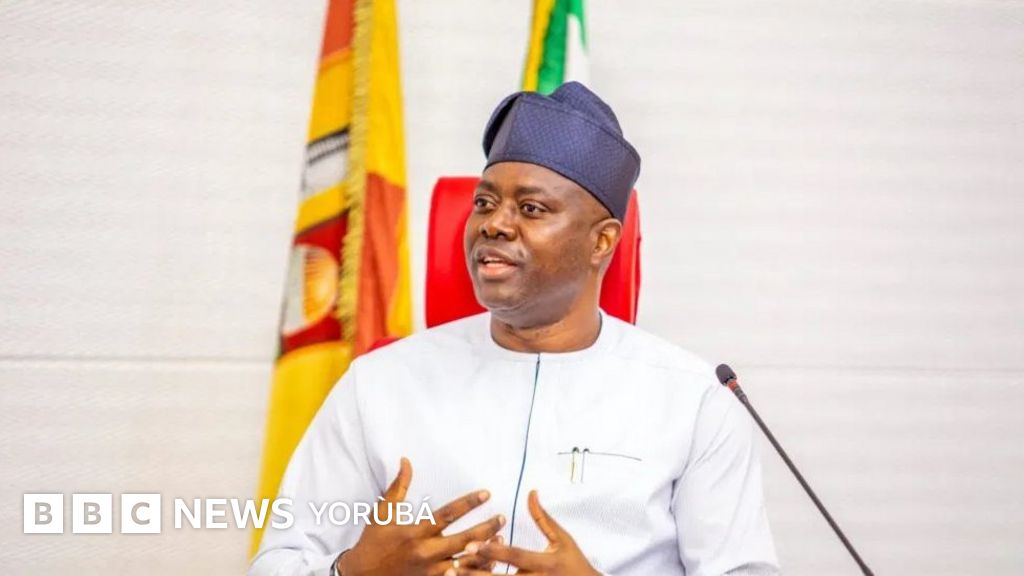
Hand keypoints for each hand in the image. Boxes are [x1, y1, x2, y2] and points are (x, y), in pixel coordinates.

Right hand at [337, 458, 505, 575]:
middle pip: (463, 540)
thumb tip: (406, 461)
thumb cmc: (372, 542)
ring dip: (485, 552)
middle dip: (486, 528)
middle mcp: (426, 552)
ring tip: (501, 540)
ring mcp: (430, 571)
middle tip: (502, 517)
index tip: (486, 494)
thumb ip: (398, 487)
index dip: (469, 503)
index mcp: (416, 532)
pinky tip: (489, 563)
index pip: (447, 514)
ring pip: (465, 563)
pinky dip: (475, 571)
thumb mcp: (383, 513)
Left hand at [456, 490, 600, 575]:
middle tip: (453, 566)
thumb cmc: (575, 563)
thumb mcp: (562, 539)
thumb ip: (542, 518)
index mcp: (544, 564)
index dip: (492, 550)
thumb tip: (530, 492)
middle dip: (476, 574)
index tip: (472, 544)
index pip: (514, 556)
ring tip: (452, 575)